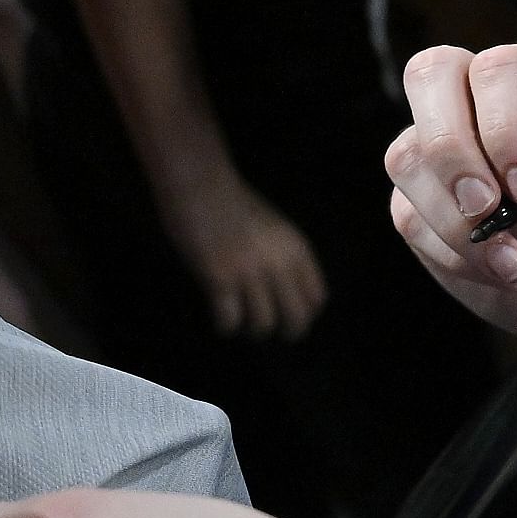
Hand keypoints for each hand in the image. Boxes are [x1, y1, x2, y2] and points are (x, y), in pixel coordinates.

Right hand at [165, 176, 327, 339]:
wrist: (200, 185)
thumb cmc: (233, 203)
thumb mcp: (275, 228)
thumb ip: (284, 256)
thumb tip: (285, 290)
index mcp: (297, 249)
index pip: (316, 298)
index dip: (305, 315)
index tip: (290, 319)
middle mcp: (279, 263)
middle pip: (296, 318)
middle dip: (284, 332)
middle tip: (267, 330)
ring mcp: (249, 272)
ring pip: (263, 324)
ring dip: (251, 331)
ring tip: (240, 324)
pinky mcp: (219, 278)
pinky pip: (229, 320)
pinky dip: (225, 327)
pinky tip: (220, 321)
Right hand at [385, 0, 516, 350]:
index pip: (495, 68)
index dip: (501, 126)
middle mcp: (486, 103)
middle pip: (427, 75)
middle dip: (450, 150)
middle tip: (487, 208)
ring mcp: (449, 152)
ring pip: (407, 155)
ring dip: (457, 222)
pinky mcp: (425, 203)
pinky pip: (408, 214)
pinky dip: (455, 253)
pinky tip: (507, 271)